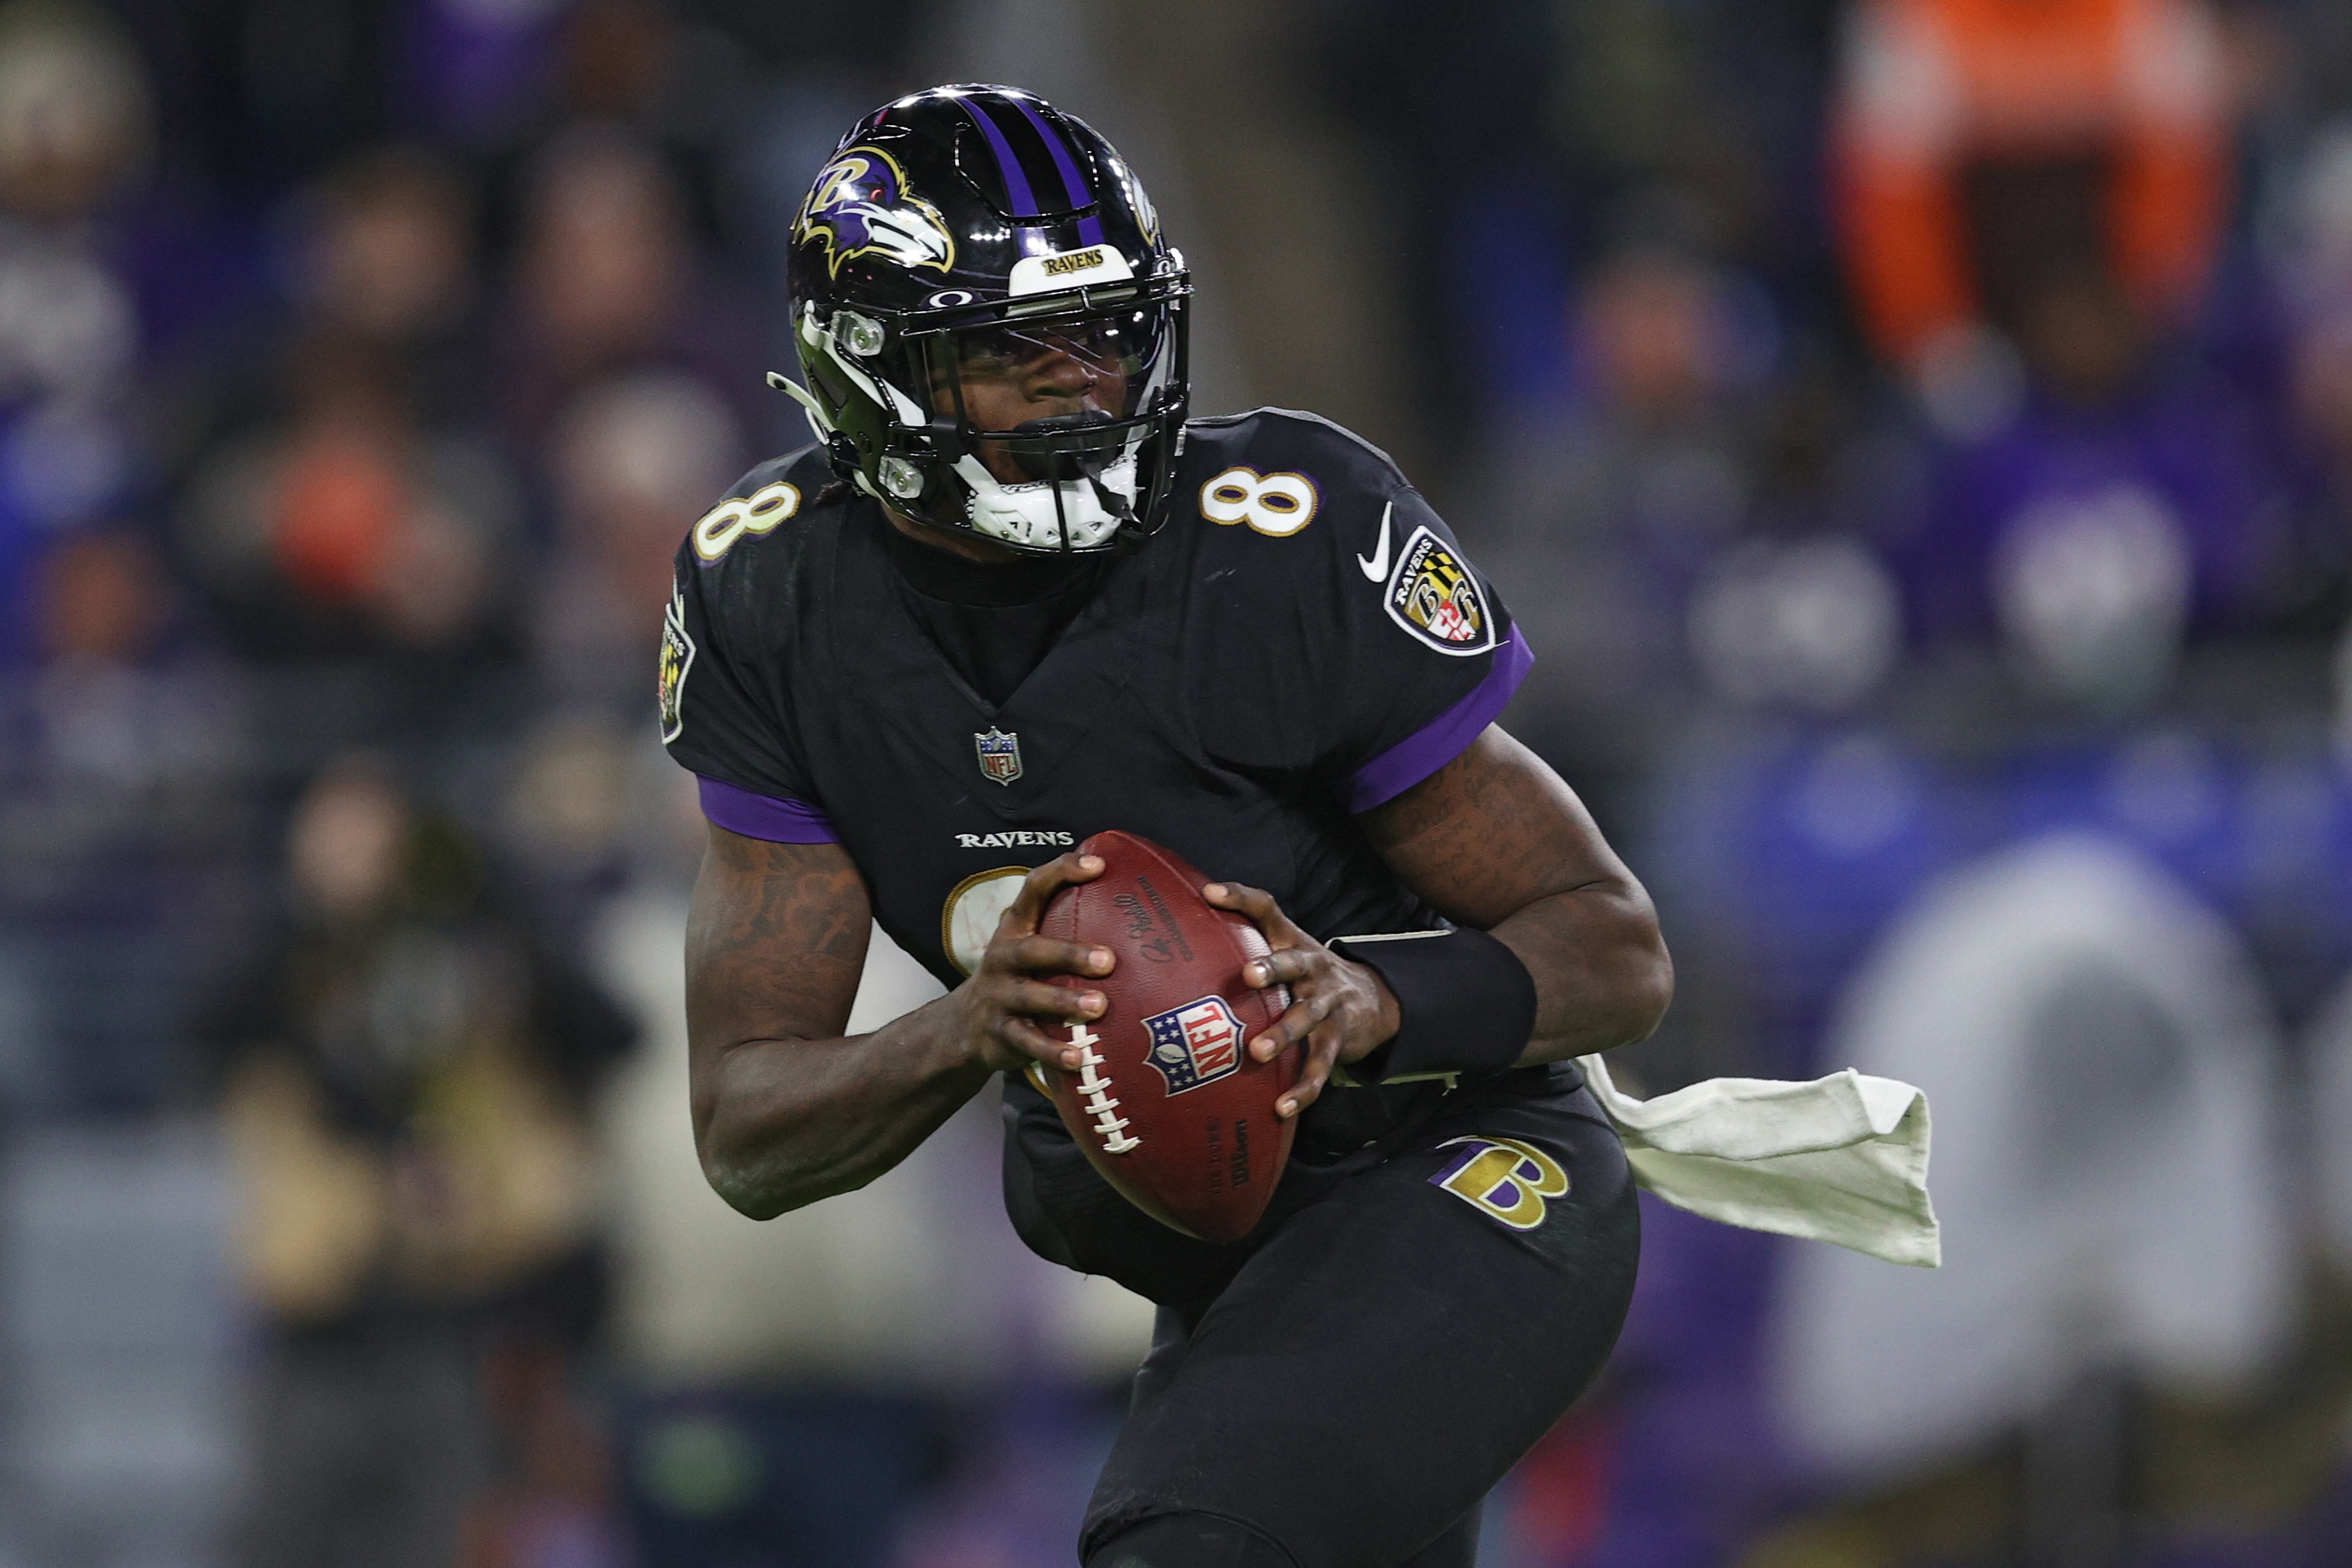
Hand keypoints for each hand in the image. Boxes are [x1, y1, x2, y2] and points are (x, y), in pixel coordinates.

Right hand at [957, 853, 1118, 1074]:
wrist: (966, 1026)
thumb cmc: (1021, 975)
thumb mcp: (1033, 944)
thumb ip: (1067, 926)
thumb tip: (1136, 903)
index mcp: (1015, 928)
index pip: (1034, 889)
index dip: (1062, 872)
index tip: (1098, 864)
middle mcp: (1004, 957)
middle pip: (1032, 950)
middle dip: (1069, 953)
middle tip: (1108, 959)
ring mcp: (999, 996)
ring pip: (1030, 997)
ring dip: (1064, 1002)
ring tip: (1099, 1007)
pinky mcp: (1001, 1034)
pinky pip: (1028, 1043)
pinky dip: (1052, 1052)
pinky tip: (1079, 1058)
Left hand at [1203, 881, 1398, 1118]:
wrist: (1375, 999)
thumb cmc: (1308, 974)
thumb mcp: (1287, 948)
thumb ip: (1246, 937)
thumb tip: (1189, 918)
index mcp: (1293, 942)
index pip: (1267, 909)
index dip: (1241, 898)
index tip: (1209, 893)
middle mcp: (1312, 969)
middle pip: (1294, 963)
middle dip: (1272, 969)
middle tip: (1248, 975)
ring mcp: (1327, 1005)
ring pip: (1306, 1019)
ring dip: (1283, 1035)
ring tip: (1257, 1051)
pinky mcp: (1338, 1039)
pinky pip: (1321, 1066)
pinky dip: (1304, 1089)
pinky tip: (1282, 1107)